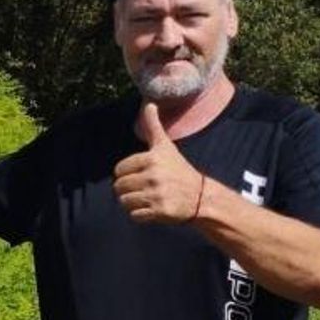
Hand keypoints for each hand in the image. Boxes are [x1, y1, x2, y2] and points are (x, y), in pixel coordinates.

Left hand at [112, 103, 206, 223]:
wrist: (200, 196)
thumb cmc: (178, 169)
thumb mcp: (166, 147)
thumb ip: (154, 126)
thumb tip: (148, 103)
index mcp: (152, 159)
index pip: (119, 169)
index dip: (126, 173)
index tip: (140, 174)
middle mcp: (153, 175)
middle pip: (119, 186)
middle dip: (127, 189)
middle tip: (142, 188)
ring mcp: (156, 194)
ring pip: (124, 201)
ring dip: (131, 202)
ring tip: (146, 197)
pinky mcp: (159, 211)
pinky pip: (134, 215)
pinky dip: (139, 214)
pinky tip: (151, 208)